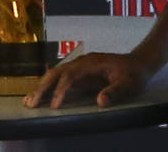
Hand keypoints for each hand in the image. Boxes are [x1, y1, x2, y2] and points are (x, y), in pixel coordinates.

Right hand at [23, 52, 152, 108]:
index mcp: (92, 64)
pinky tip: (41, 96)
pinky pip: (60, 79)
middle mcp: (82, 63)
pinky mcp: (80, 74)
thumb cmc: (133, 74)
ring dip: (42, 87)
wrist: (138, 63)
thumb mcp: (129, 84)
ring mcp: (79, 67)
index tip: (55, 106)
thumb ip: (115, 92)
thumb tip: (100, 101)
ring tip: (29, 101)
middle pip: (57, 72)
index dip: (61, 90)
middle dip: (42, 87)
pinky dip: (49, 87)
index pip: (71, 76)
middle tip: (30, 103)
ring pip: (55, 74)